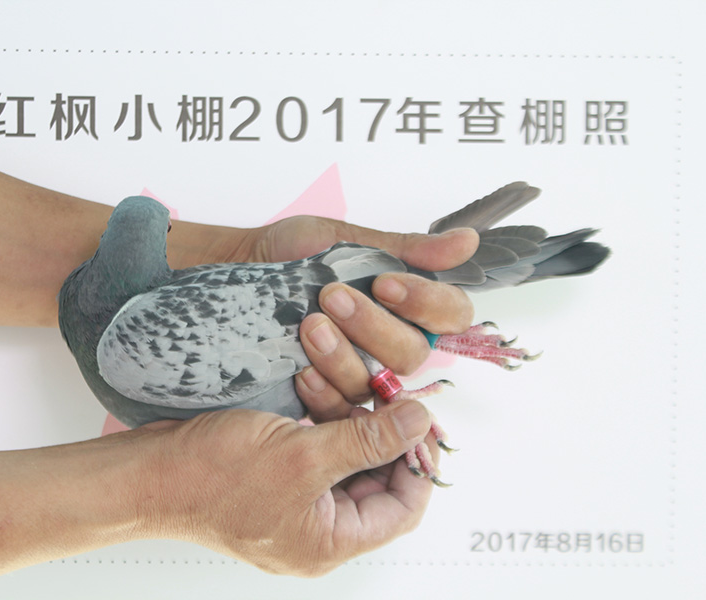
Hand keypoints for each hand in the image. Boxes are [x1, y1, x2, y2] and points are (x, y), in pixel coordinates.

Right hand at [131, 400, 437, 575]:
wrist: (147, 472)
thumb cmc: (213, 478)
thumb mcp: (302, 456)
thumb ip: (368, 440)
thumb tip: (420, 423)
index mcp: (330, 541)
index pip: (402, 507)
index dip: (418, 462)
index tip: (421, 418)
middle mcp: (316, 527)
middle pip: (373, 478)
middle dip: (375, 429)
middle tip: (378, 389)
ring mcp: (292, 502)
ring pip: (342, 455)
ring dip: (343, 414)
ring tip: (330, 379)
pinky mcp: (272, 477)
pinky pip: (312, 446)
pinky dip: (316, 416)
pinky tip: (308, 387)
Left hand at [242, 215, 476, 422]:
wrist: (241, 270)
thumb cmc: (294, 254)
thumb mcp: (350, 242)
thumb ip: (407, 249)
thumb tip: (467, 242)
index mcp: (407, 305)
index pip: (451, 315)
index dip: (426, 303)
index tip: (386, 284)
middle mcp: (389, 342)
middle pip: (413, 354)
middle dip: (374, 327)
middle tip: (334, 297)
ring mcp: (359, 372)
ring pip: (376, 383)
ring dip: (343, 356)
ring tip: (309, 325)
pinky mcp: (326, 396)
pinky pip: (339, 410)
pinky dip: (321, 389)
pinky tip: (300, 368)